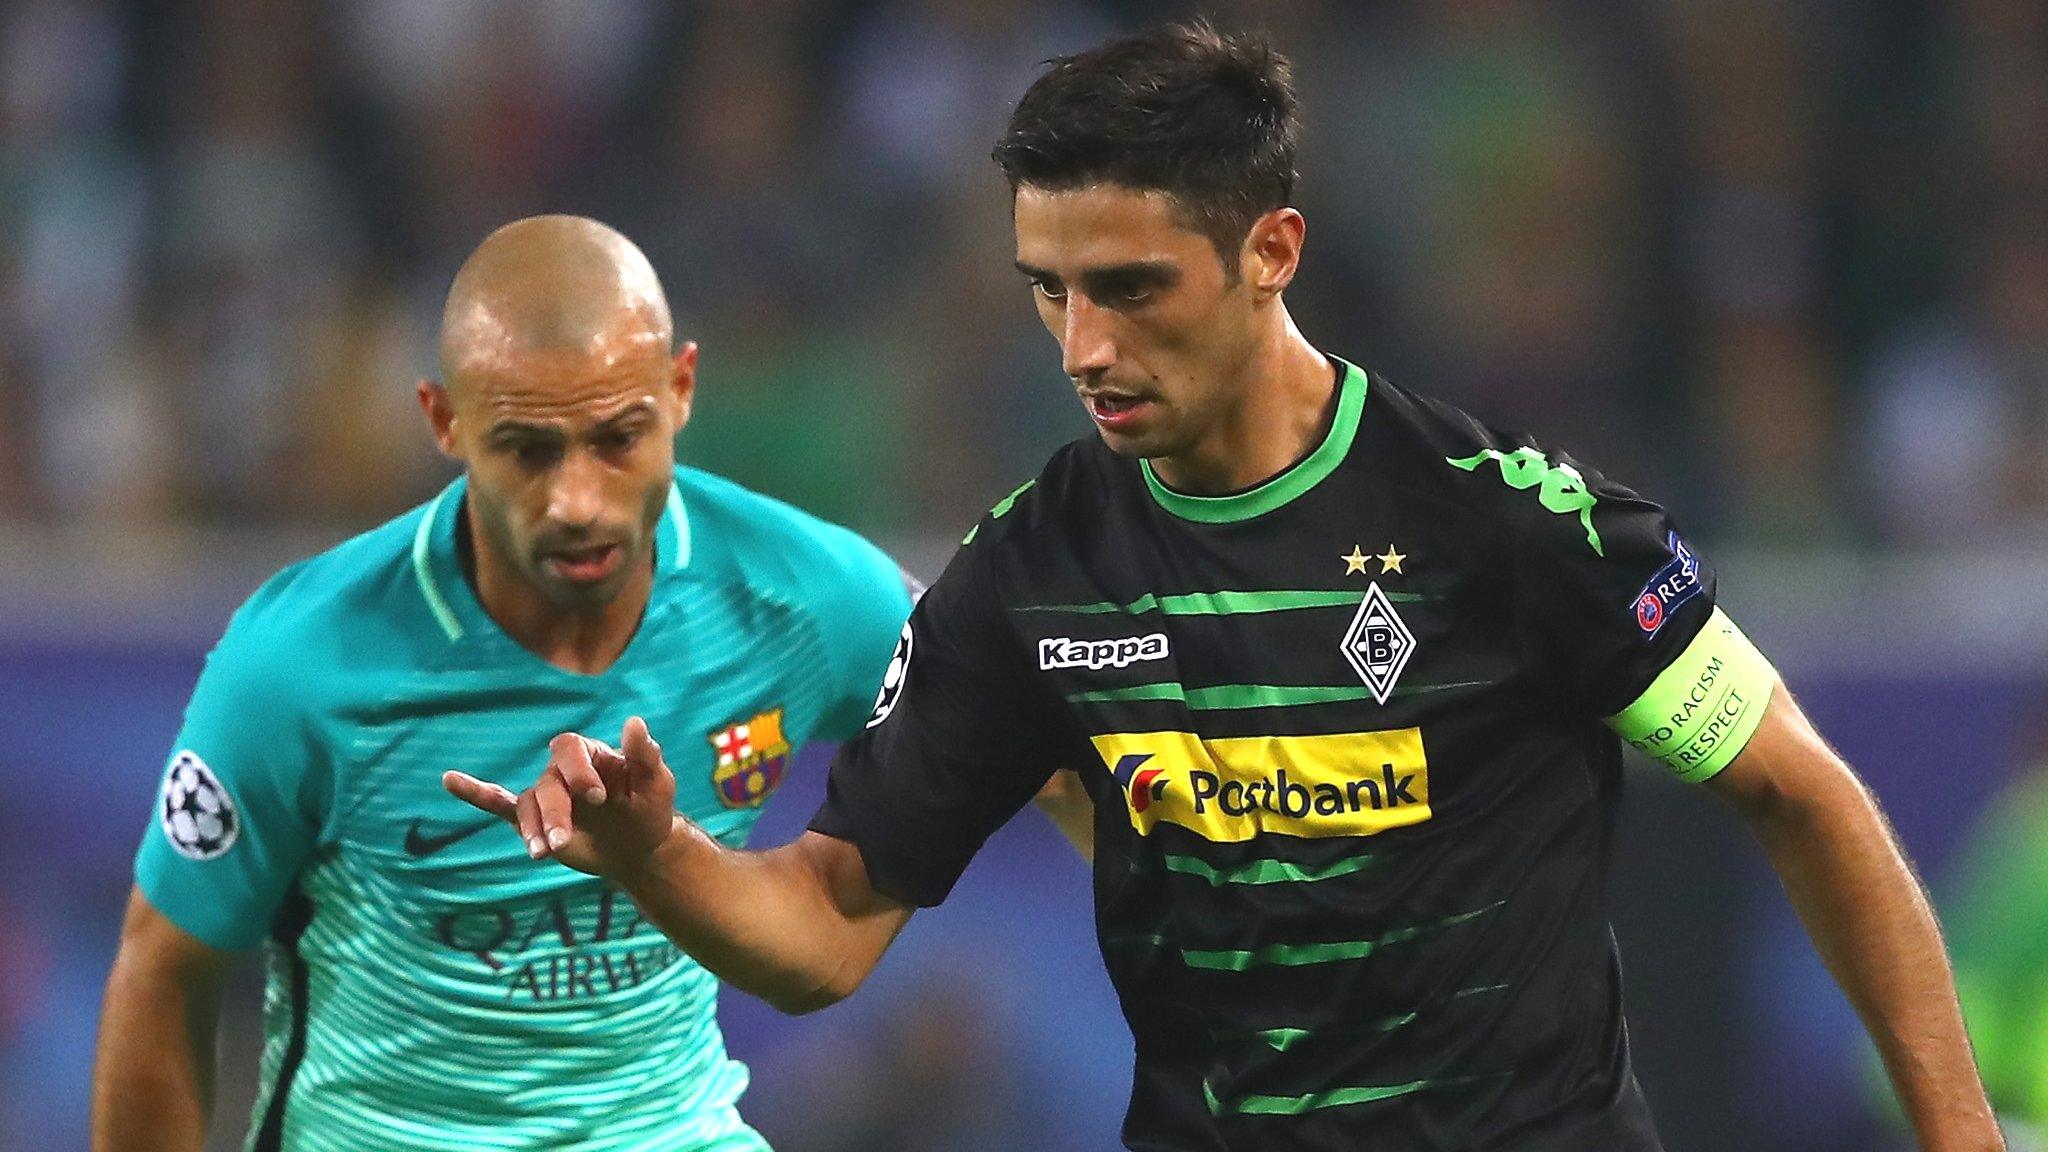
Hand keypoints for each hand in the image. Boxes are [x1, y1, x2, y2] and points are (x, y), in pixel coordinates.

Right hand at [444, 716, 677, 880]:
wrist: (639, 849)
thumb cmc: (649, 810)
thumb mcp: (657, 784)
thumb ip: (645, 755)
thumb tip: (634, 721)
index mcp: (591, 755)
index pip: (571, 749)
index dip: (578, 770)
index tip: (598, 797)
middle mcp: (564, 772)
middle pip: (548, 784)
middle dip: (555, 812)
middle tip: (565, 842)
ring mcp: (548, 795)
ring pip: (528, 805)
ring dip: (533, 829)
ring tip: (545, 854)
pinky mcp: (536, 821)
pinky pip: (500, 804)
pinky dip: (475, 793)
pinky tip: (450, 780)